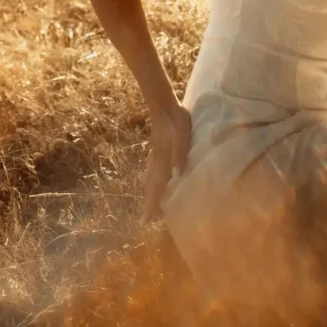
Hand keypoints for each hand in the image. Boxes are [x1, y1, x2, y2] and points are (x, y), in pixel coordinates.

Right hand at [140, 106, 191, 225]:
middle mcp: (157, 160)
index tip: (144, 221)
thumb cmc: (176, 120)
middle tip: (147, 218)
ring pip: (151, 177)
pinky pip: (153, 169)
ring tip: (150, 202)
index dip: (151, 204)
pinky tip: (155, 177)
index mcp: (163, 160)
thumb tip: (177, 176)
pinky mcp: (157, 147)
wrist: (163, 104)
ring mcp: (155, 154)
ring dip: (150, 191)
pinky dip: (152, 179)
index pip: (156, 186)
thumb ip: (180, 154)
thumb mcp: (182, 136)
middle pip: (151, 185)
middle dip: (149, 202)